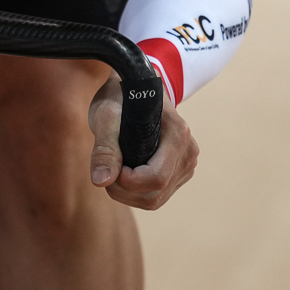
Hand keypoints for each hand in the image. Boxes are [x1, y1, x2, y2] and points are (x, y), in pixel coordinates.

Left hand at [87, 76, 197, 209]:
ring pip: (154, 200)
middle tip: (106, 168)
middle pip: (154, 194)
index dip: (127, 181)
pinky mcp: (179, 174)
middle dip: (123, 190)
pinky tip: (124, 172)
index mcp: (178, 135)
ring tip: (114, 168)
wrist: (137, 89)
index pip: (156, 178)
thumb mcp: (107, 115)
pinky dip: (134, 193)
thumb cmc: (122, 97)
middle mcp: (188, 153)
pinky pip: (156, 197)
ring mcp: (186, 165)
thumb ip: (104, 147)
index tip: (110, 166)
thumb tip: (101, 180)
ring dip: (126, 193)